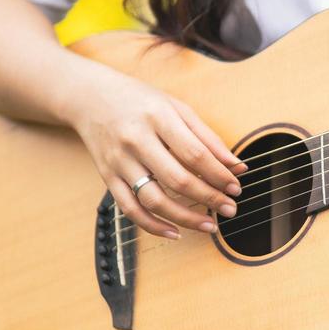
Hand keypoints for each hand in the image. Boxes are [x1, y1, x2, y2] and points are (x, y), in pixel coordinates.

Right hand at [64, 67, 246, 238]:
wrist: (90, 97)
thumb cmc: (140, 101)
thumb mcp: (177, 108)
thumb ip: (208, 138)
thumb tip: (237, 167)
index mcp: (158, 117)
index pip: (195, 154)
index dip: (219, 175)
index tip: (236, 187)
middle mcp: (136, 139)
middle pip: (177, 179)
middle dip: (209, 198)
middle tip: (230, 209)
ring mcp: (119, 161)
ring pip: (154, 199)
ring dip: (186, 218)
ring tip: (210, 225)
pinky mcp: (107, 177)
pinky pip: (130, 209)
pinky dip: (153, 225)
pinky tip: (175, 232)